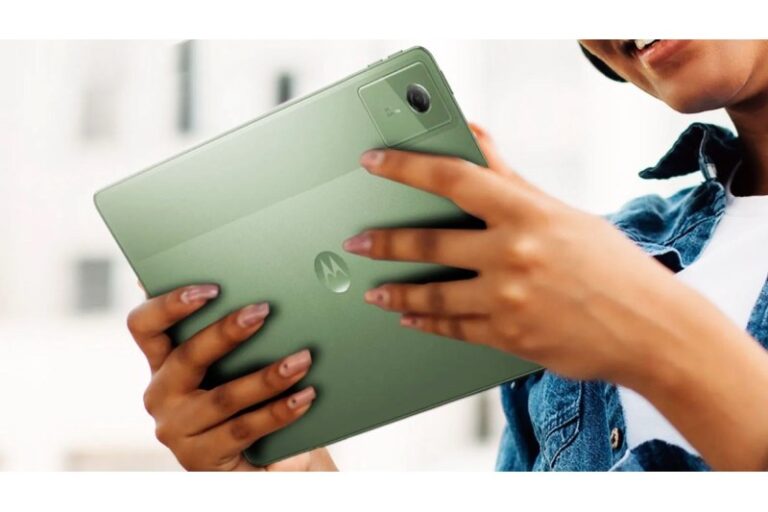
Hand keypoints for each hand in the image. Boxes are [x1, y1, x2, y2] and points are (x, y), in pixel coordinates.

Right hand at [126, 284, 335, 470]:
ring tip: (301, 360)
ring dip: (266, 377)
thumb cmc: (251, 401)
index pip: (145, 326)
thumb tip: (261, 299)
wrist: (265, 461)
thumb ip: (236, 336)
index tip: (210, 288)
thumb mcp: (239, 367)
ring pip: (222, 397)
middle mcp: (161, 395)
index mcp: (163, 362)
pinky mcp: (198, 459)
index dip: (169, 304)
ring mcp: (176, 430)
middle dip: (226, 332)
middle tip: (262, 312)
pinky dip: (278, 412)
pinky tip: (304, 397)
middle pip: (186, 357)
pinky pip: (243, 429)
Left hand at [343, 124, 694, 385]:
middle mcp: (513, 254)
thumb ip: (511, 179)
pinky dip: (427, 324)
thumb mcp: (562, 213)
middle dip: (384, 243)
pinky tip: (411, 320)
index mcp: (527, 213)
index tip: (374, 161)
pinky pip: (454, 329)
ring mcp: (509, 300)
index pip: (453, 178)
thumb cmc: (611, 265)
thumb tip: (475, 135)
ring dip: (396, 293)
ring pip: (433, 295)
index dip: (407, 167)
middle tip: (356, 243)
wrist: (650, 329)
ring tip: (373, 292)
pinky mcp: (508, 338)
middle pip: (430, 244)